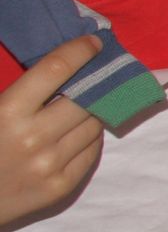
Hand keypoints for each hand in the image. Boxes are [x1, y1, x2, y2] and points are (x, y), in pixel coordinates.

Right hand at [0, 35, 105, 224]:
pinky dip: (89, 138)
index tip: (93, 43)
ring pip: (94, 125)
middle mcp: (34, 138)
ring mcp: (50, 165)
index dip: (79, 51)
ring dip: (92, 112)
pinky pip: (92, 152)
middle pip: (85, 98)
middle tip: (94, 76)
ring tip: (81, 107)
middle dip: (92, 84)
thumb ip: (17, 89)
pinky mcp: (60, 188)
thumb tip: (55, 64)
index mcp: (7, 112)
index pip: (56, 69)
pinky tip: (76, 133)